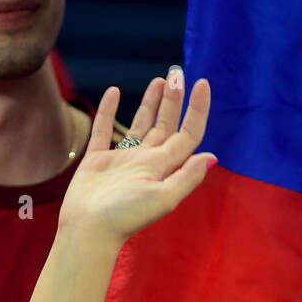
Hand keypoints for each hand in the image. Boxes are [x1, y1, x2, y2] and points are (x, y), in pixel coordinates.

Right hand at [57, 67, 216, 244]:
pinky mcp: (98, 159)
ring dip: (150, 102)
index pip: (187, 134)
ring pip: (141, 124)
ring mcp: (123, 160)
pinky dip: (109, 111)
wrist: (90, 228)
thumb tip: (211, 156)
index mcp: (164, 168)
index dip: (197, 109)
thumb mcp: (164, 197)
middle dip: (174, 99)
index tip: (201, 83)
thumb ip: (186, 176)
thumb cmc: (127, 215)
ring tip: (159, 80)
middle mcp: (147, 162)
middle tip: (177, 72)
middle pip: (166, 125)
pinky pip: (105, 129)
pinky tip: (113, 91)